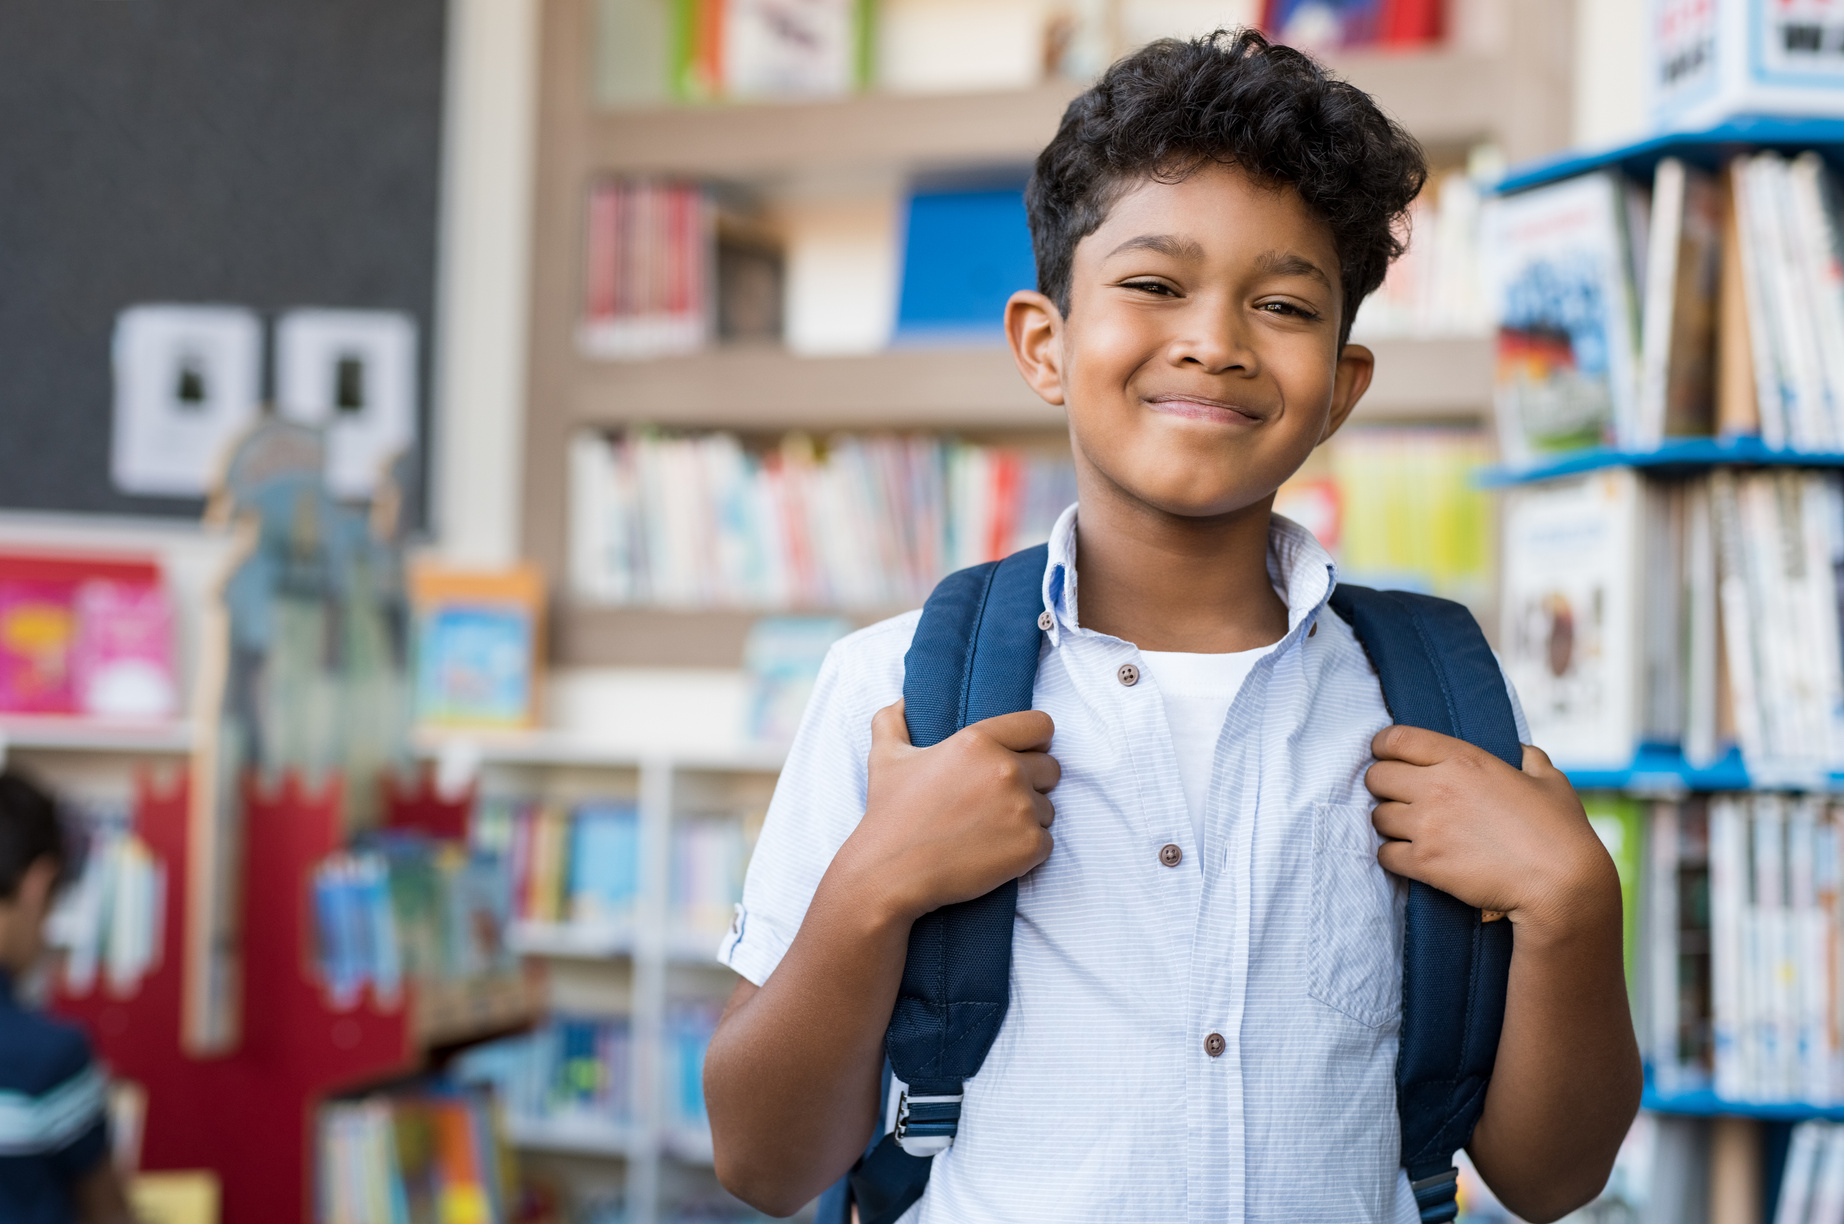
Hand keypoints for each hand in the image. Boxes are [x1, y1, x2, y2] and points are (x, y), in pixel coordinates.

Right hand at [836, 699, 1059, 923]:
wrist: (890, 874)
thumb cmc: (890, 815)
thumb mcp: (885, 758)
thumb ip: (893, 720)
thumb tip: (903, 701)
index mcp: (978, 741)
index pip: (1040, 726)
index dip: (1035, 742)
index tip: (1023, 756)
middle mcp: (1005, 770)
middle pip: (1051, 768)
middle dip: (1032, 783)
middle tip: (998, 802)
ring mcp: (1021, 809)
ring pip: (1048, 808)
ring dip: (1027, 819)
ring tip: (989, 830)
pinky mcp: (1029, 845)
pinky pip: (1046, 842)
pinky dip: (1027, 850)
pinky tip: (994, 853)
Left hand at [1364, 726, 1618, 941]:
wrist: (1561, 885)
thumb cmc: (1561, 831)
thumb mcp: (1551, 781)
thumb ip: (1530, 760)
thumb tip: (1522, 751)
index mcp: (1464, 759)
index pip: (1397, 739)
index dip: (1383, 746)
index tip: (1385, 755)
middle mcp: (1438, 787)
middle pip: (1376, 777)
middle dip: (1383, 786)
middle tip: (1399, 797)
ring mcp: (1428, 826)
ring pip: (1378, 816)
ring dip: (1390, 823)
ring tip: (1409, 829)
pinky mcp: (1424, 863)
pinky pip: (1384, 854)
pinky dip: (1393, 856)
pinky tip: (1411, 857)